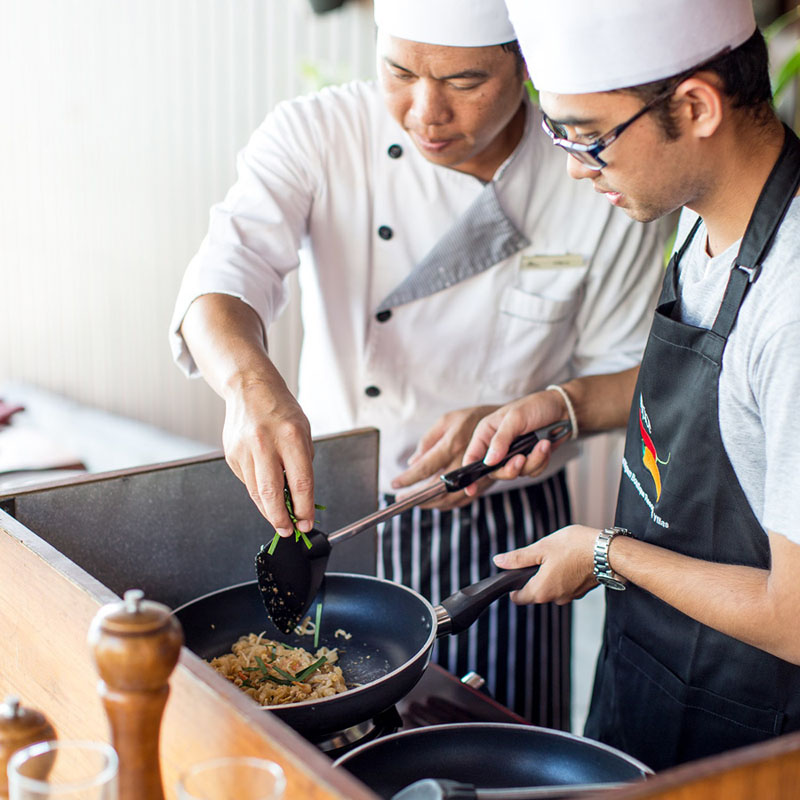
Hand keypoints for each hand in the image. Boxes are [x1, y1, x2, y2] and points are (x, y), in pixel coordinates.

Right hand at [222, 379, 314, 536]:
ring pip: (256, 493)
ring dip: (269, 511)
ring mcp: (244, 450)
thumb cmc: (281, 410)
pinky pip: (247, 482)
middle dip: (281, 519)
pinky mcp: (231, 455)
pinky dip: (258, 491)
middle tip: (289, 531)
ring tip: (280, 518)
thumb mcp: (303, 431)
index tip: (307, 522)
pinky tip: (266, 489)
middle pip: (271, 494)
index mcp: (290, 436)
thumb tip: (300, 498)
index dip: (304, 508)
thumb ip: (303, 463)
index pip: (300, 483)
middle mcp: (264, 443)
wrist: (249, 389)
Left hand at [390, 406, 498, 509]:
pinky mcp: (483, 482)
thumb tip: (413, 462)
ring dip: (430, 503)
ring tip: (415, 501)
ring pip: (449, 498)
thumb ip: (428, 441)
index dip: (408, 478)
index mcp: (452, 443)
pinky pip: (463, 500)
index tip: (395, 484)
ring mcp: (475, 474)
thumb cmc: (472, 418)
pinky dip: (447, 504)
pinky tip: (436, 502)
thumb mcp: (447, 420)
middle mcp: (464, 461)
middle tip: (400, 498)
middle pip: (436, 488)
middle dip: (416, 497)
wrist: (504, 424)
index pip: (425, 468)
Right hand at [462, 389, 567, 495]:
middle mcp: (497, 445)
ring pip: (516, 473)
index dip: (469, 474)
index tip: (470, 489)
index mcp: (487, 432)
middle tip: (521, 459)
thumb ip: (501, 440)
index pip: (472, 456)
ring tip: (542, 444)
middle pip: (495, 471)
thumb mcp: (516, 418)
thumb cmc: (536, 406)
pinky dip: (541, 461)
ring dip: (532, 462)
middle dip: (510, 468)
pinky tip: (545, 446)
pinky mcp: (528, 459)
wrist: (564, 410)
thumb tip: (488, 461)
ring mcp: (513, 454)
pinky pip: (531, 471)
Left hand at [493, 525, 599, 604]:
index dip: (513, 587)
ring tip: (557, 556)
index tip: (515, 574)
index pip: (518, 598)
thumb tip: (499, 561)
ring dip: (550, 575)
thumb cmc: (575, 548)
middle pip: (535, 593)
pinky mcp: (581, 591)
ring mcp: (570, 596)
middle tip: (539, 557)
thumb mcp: (541, 548)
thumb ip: (518, 558)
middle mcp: (555, 598)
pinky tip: (569, 560)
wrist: (608, 552)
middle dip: (533, 577)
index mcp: (541, 591)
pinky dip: (564, 575)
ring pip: (551, 588)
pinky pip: (565, 585)